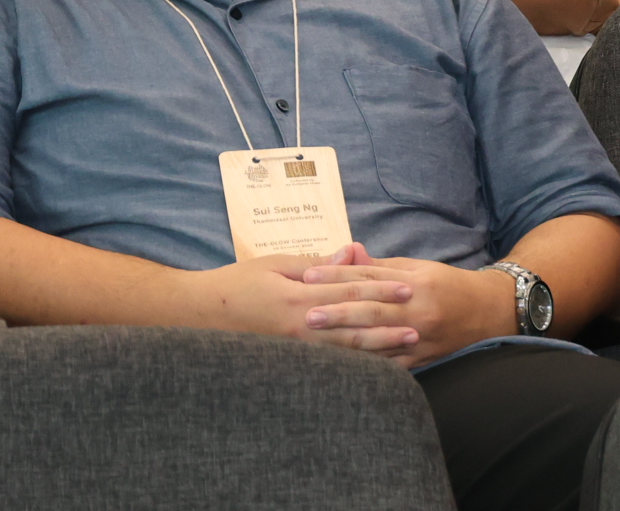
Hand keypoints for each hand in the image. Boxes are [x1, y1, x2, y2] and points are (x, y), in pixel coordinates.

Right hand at [189, 249, 416, 352]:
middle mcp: (302, 328)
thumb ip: (317, 263)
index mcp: (299, 298)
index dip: (382, 290)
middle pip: (355, 325)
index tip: (409, 287)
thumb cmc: (237, 284)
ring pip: (348, 352)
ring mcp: (297, 350)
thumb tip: (351, 253)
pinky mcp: (291, 363)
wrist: (199, 316)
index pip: (350, 292)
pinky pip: (331, 366)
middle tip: (419, 322)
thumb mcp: (275, 264)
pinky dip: (357, 366)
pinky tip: (376, 367)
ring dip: (380, 348)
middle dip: (390, 323)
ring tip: (407, 345)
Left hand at [299, 244, 518, 367]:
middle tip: (307, 314)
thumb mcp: (417, 267)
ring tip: (319, 341)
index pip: (368, 278)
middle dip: (337, 312)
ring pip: (379, 340)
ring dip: (347, 341)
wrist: (490, 312)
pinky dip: (370, 365)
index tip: (308, 277)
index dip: (336, 277)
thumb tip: (348, 253)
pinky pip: (394, 364)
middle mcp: (417, 310)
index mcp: (413, 282)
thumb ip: (380, 265)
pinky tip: (347, 366)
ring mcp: (421, 337)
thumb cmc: (447, 285)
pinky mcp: (424, 358)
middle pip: (371, 310)